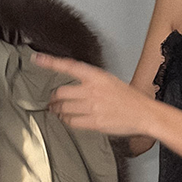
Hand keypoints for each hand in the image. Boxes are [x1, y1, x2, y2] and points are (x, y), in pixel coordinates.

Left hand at [32, 53, 156, 137]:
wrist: (144, 114)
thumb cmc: (129, 98)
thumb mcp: (110, 81)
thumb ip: (91, 82)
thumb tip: (74, 87)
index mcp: (96, 76)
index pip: (68, 66)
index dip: (50, 62)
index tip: (37, 59)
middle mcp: (92, 90)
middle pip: (60, 93)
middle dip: (53, 99)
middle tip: (51, 101)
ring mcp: (92, 107)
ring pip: (63, 109)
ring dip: (57, 111)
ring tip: (56, 111)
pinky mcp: (94, 122)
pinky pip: (72, 122)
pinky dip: (66, 121)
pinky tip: (66, 120)